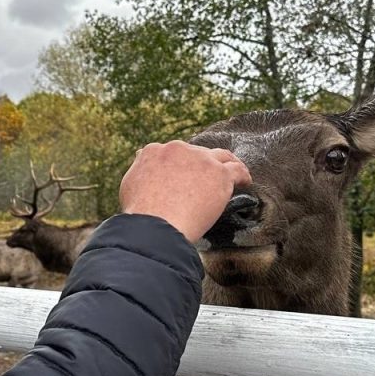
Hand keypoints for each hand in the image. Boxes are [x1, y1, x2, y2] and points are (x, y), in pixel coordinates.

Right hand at [119, 141, 251, 241]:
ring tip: (231, 175)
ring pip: (219, 156)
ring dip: (224, 165)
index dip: (178, 165)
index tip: (183, 177)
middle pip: (195, 153)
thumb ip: (139, 168)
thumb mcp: (129, 185)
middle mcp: (177, 149)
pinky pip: (237, 169)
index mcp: (154, 151)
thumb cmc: (140, 214)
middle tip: (205, 181)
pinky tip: (245, 183)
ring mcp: (200, 159)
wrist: (156, 226)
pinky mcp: (219, 173)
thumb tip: (141, 156)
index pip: (171, 154)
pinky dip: (242, 175)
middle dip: (200, 166)